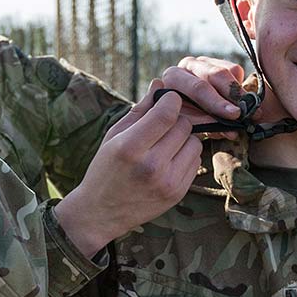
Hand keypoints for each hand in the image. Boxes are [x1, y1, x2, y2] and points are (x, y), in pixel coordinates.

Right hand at [54, 91, 201, 256]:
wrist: (101, 213)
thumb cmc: (105, 169)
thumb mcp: (114, 136)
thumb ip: (139, 110)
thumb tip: (159, 83)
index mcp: (130, 148)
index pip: (167, 113)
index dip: (170, 101)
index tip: (166, 102)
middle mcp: (151, 166)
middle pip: (183, 125)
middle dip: (175, 119)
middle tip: (162, 125)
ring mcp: (167, 182)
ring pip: (194, 142)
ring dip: (183, 138)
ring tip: (164, 145)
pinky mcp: (178, 193)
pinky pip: (195, 161)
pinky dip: (185, 156)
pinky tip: (168, 161)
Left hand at [152, 54, 244, 126]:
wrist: (183, 106)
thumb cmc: (183, 116)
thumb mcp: (190, 123)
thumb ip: (207, 126)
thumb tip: (232, 131)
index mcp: (174, 78)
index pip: (199, 88)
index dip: (218, 102)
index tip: (234, 115)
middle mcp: (188, 65)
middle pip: (216, 75)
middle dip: (234, 94)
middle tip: (247, 110)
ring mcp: (204, 62)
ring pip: (228, 71)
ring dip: (241, 93)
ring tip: (251, 111)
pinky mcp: (219, 61)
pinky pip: (235, 70)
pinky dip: (241, 86)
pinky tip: (237, 101)